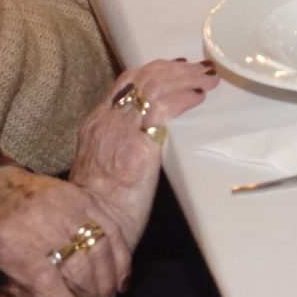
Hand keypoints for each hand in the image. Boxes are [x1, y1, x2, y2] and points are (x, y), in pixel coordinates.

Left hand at [0, 167, 123, 296]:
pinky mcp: (84, 199)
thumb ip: (23, 290)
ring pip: (99, 250)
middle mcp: (45, 227)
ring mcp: (68, 210)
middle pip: (79, 268)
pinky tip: (122, 279)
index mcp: (18, 247)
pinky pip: (111, 230)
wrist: (1, 189)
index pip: (48, 284)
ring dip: (108, 281)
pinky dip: (121, 257)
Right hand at [65, 58, 222, 244]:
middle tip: (199, 69)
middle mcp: (106, 120)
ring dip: (185, 78)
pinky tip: (199, 97)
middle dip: (174, 68)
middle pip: (141, 77)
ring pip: (154, 85)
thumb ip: (118, 146)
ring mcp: (120, 130)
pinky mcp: (137, 145)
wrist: (89, 229)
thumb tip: (144, 140)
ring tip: (207, 78)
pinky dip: (184, 96)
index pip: (125, 82)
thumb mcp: (102, 166)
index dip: (153, 70)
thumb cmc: (100, 207)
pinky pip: (163, 107)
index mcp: (96, 124)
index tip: (176, 67)